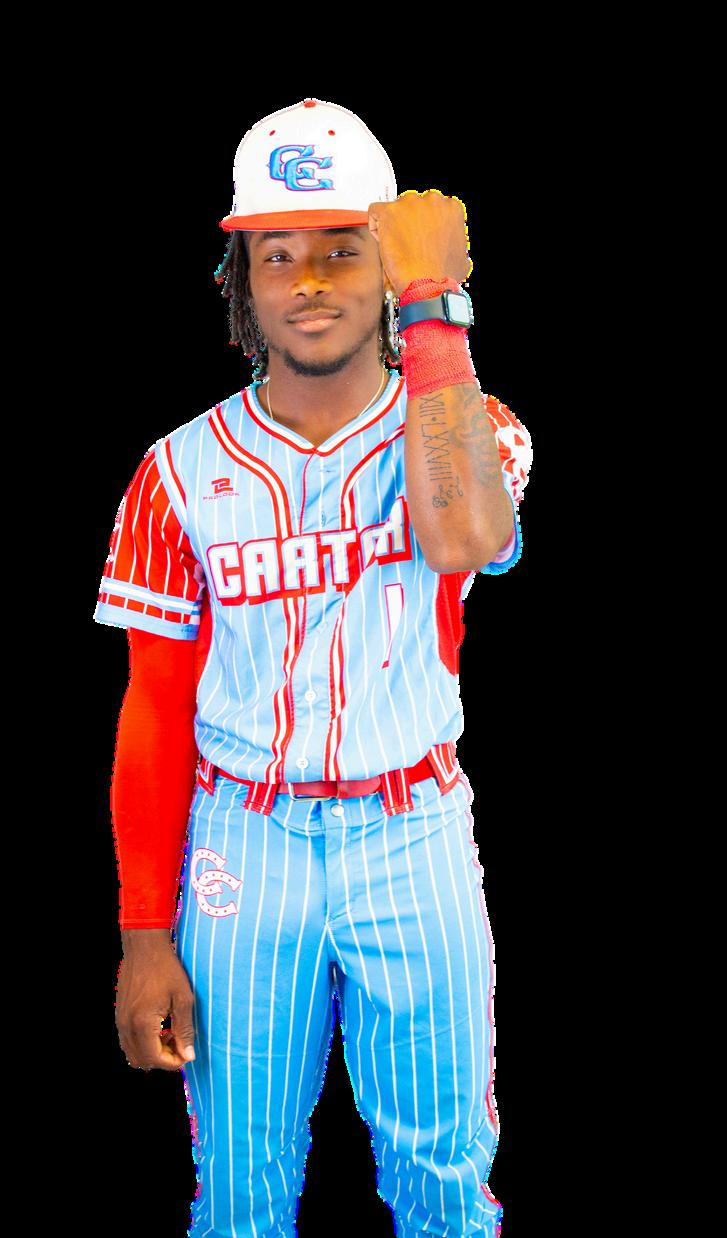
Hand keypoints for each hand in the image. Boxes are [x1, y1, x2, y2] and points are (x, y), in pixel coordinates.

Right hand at [116, 938, 195, 1071]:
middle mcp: (126, 1025)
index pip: (155, 1059)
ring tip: (169, 1035)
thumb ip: (184, 1030)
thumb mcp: (183, 998)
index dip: (173, 1062)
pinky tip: (159, 1026)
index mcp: (142, 1023)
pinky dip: (142, 1041)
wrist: (144, 946)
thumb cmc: (166, 969)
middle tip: (178, 1044)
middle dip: (161, 1059)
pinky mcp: (119, 1013)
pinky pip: (127, 1039)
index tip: (186, 1053)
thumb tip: (188, 1056)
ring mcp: (120, 1020)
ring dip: (151, 1051)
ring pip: (132, 1052)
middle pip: (141, 1060)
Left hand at [367, 189, 472, 298]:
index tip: (421, 240)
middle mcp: (432, 200)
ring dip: (393, 226)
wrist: (427, 285)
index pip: (431, 208)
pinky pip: (375, 211)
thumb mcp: (461, 256)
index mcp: (451, 207)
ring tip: (399, 248)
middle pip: (412, 206)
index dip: (424, 227)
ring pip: (395, 209)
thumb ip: (454, 242)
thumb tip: (450, 247)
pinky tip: (385, 244)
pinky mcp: (390, 211)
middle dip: (409, 224)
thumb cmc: (442, 275)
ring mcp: (410, 203)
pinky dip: (376, 227)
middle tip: (408, 245)